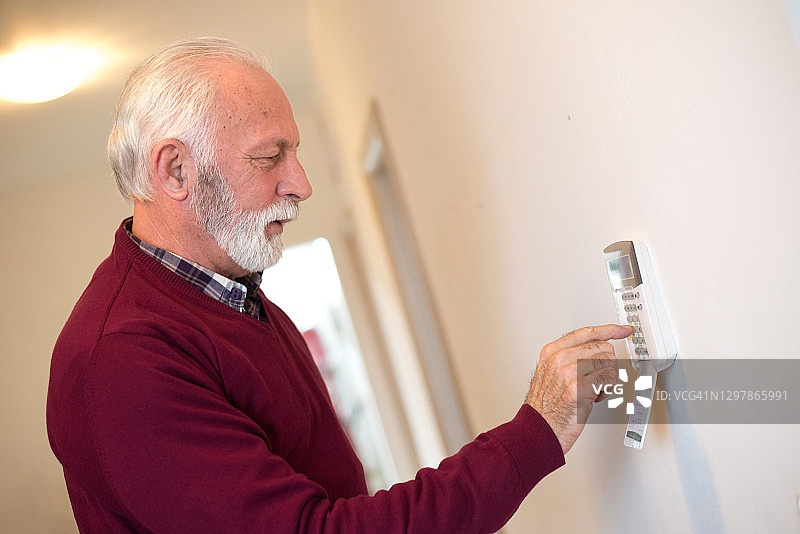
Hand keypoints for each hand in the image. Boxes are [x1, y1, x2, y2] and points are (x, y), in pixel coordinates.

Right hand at [525, 324, 631, 453]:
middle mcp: (560, 358)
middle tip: (596, 381)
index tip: (623, 330)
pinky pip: (610, 379)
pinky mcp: (579, 387)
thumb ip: (568, 357)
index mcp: (552, 351)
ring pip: (609, 363)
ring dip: (607, 379)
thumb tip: (595, 349)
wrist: (539, 428)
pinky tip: (595, 398)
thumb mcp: (550, 373)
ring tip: (592, 391)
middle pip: (603, 348)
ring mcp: (569, 371)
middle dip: (606, 366)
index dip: (609, 330)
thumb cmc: (545, 407)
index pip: (587, 332)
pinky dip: (608, 390)